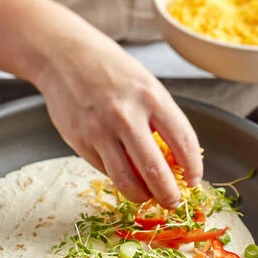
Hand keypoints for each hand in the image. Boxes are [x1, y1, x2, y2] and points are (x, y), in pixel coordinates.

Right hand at [33, 27, 202, 206]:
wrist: (64, 56)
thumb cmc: (111, 70)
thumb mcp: (145, 86)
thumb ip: (161, 120)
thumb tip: (174, 162)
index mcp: (152, 98)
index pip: (184, 143)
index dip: (193, 168)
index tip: (194, 180)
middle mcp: (126, 115)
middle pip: (155, 171)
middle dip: (169, 195)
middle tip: (172, 201)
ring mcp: (100, 130)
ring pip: (127, 181)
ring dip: (142, 196)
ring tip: (148, 197)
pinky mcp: (80, 141)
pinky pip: (105, 170)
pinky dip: (118, 178)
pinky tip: (123, 173)